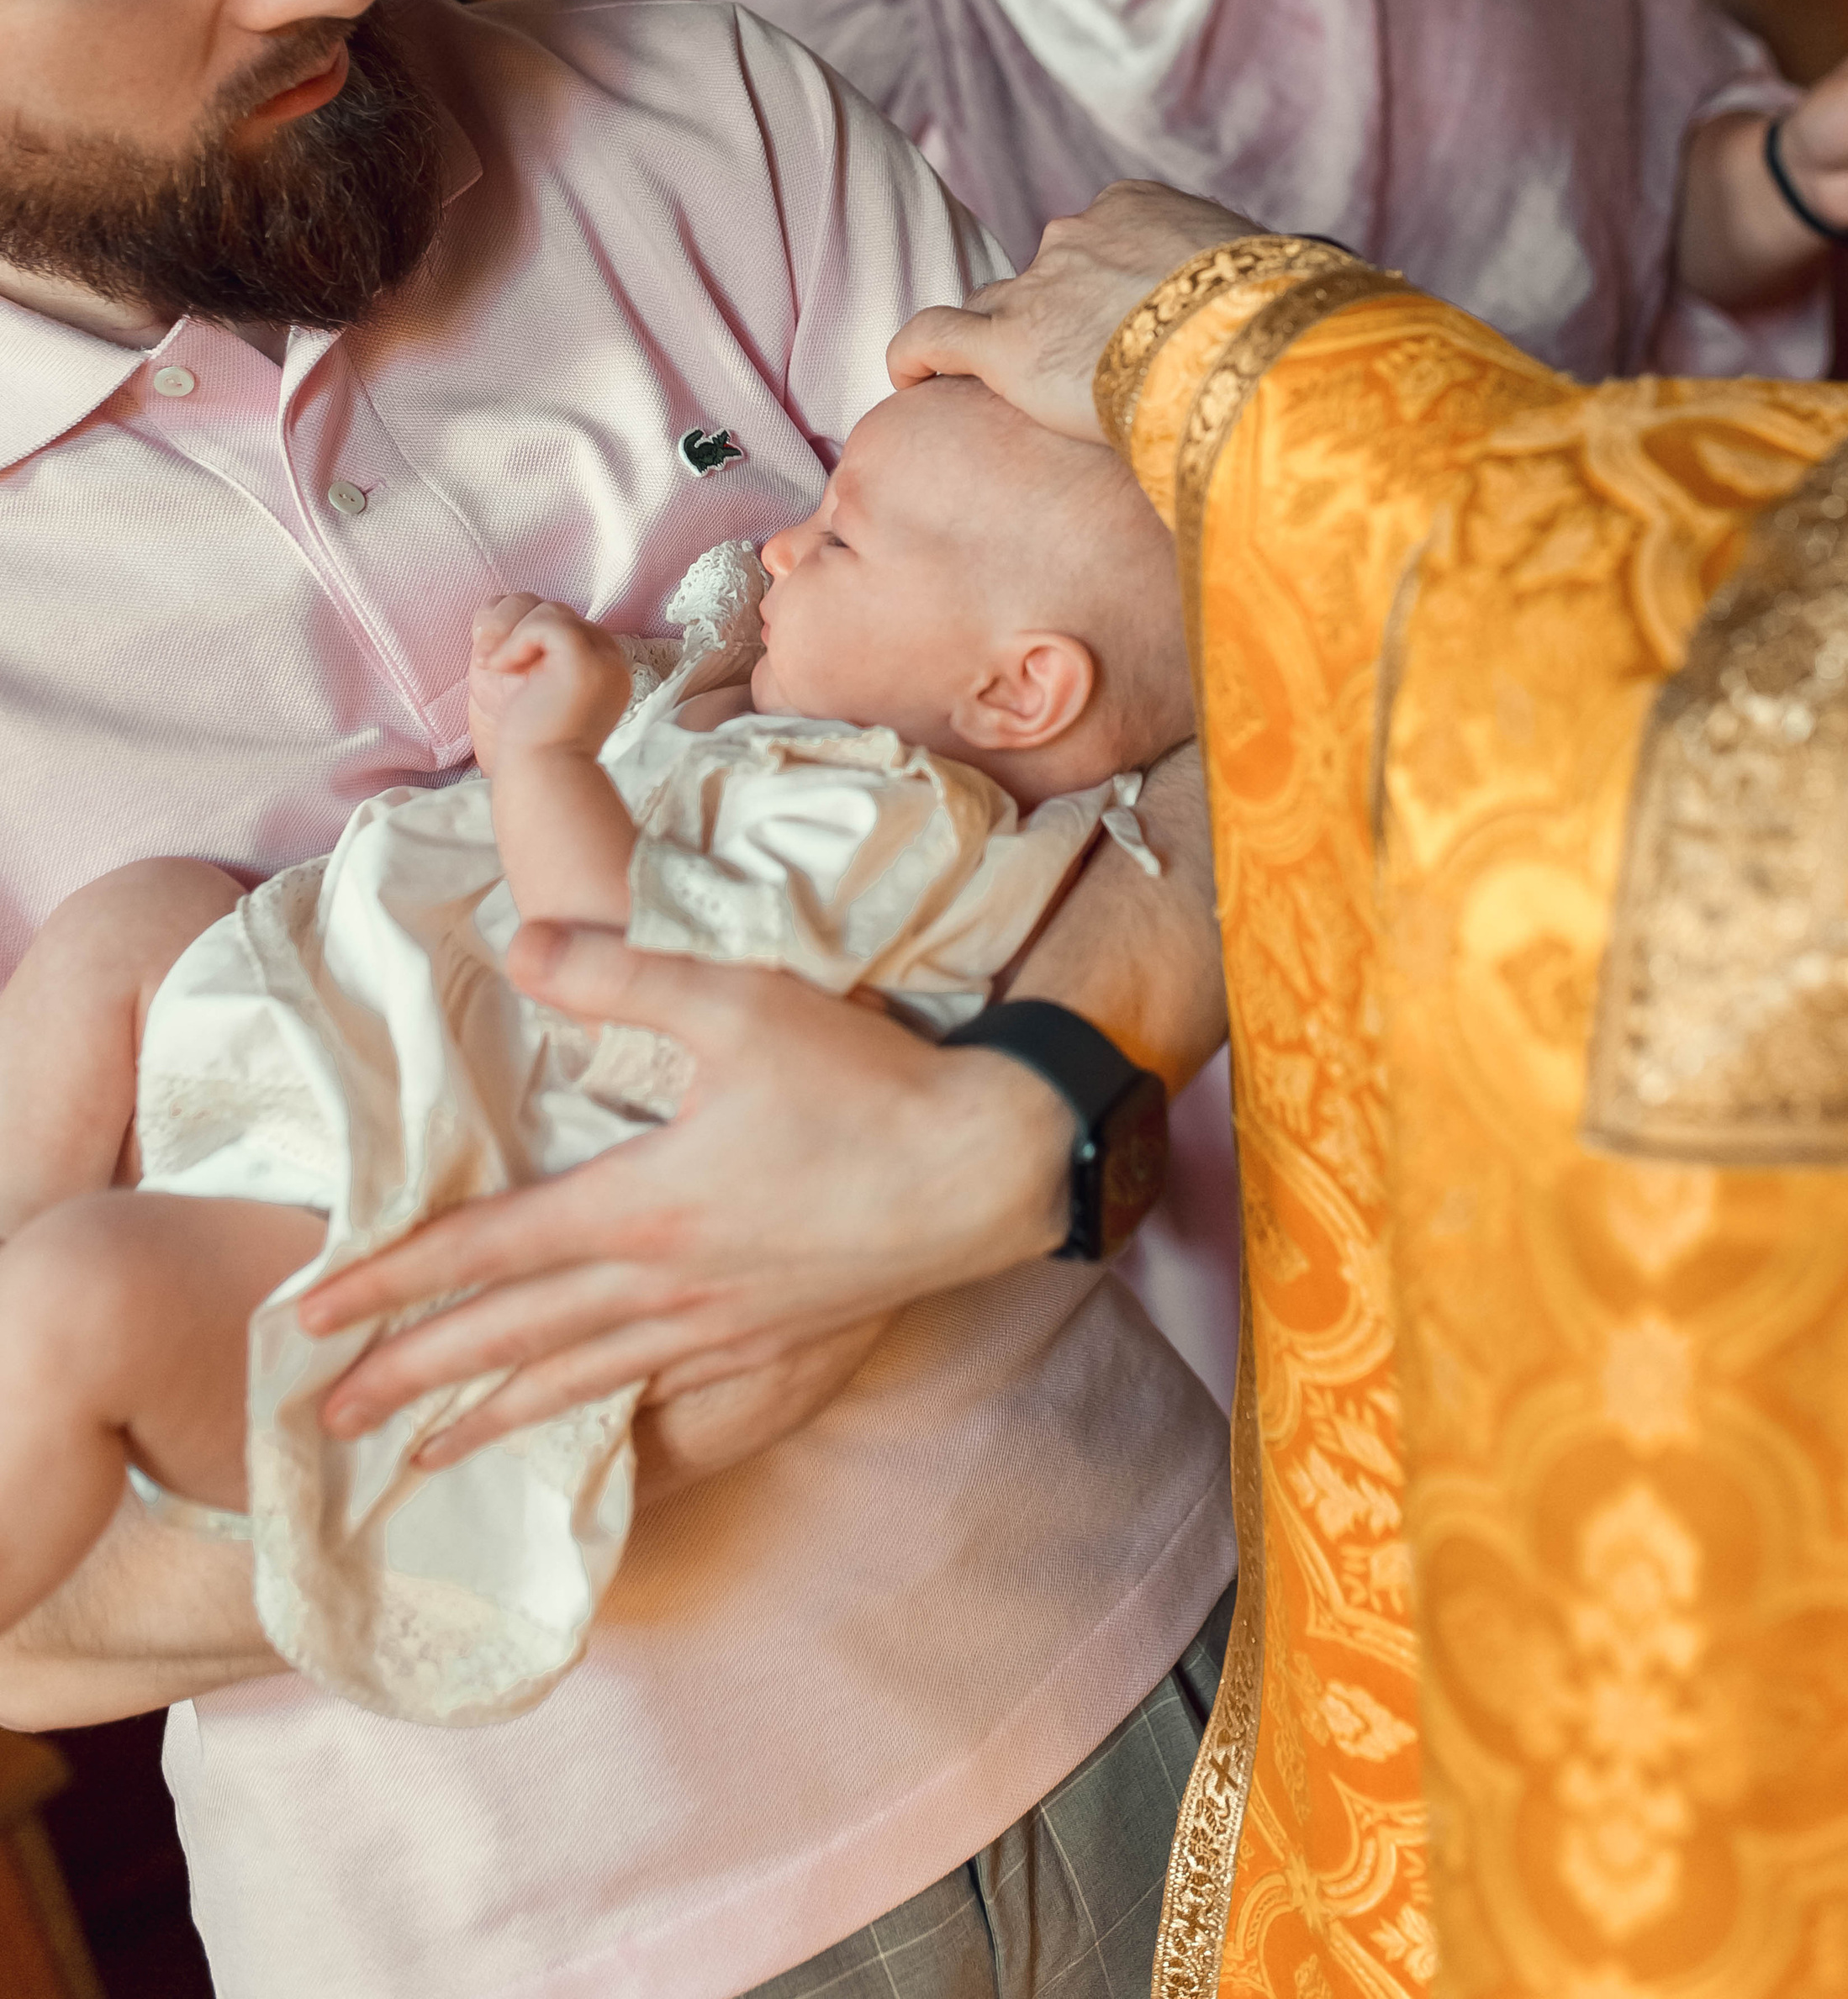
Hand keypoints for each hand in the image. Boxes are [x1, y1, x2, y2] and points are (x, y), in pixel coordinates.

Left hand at [297, 926, 1074, 1457]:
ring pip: (577, 1385)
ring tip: (425, 1458)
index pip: (483, 1252)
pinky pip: (659, 1398)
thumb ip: (620, 972)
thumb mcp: (738, 1001)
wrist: (986, 1167)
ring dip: (490, 1419)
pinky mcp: (770, 1344)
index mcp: (639, 1204)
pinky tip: (586, 1436)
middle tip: (325, 1421)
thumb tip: (516, 943)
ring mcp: (717, 1326)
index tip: (307, 1318)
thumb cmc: (865, 1082)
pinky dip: (599, 1424)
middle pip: (510, 1340)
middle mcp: (663, 1284)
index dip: (388, 1283)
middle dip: (411, 1378)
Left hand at [467, 597, 629, 773]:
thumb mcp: (523, 684)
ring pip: (550, 610)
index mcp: (598, 665)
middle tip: (484, 659)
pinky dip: (515, 639)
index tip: (491, 660)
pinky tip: (499, 667)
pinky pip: (547, 623)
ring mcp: (602, 659)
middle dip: (510, 625)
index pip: (558, 620)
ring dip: (508, 631)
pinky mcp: (586, 661)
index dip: (518, 628)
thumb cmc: (528, 744)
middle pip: (553, 609)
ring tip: (490, 665)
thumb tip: (497, 607)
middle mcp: (608, 659)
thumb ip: (524, 647)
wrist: (536, 778)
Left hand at [889, 180, 1257, 440]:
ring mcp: (1035, 287)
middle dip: (1053, 315)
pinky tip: (907, 381)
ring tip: (1011, 389)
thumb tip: (1274, 315)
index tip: (1122, 325)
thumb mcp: (1268, 279)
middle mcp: (1076, 234)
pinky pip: (931, 337)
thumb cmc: (1274, 318)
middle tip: (1082, 371)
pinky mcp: (1003, 344)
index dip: (1101, 285)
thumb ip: (1236, 290)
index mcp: (1136, 207)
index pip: (1097, 240)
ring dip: (998, 340)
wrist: (1244, 341)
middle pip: (1042, 274)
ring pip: (990, 306)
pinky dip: (912, 355)